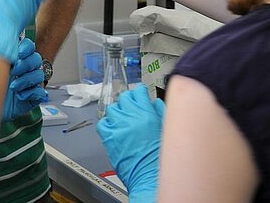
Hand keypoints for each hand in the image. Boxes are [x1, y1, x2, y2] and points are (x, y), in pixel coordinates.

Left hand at [0, 39, 47, 120]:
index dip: (24, 48)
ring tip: (15, 87)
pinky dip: (33, 94)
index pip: (25, 47)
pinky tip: (23, 97)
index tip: (15, 53)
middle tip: (13, 72)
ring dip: (28, 79)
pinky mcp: (31, 98)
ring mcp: (28, 83)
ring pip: (38, 73)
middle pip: (34, 58)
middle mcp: (21, 70)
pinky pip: (40, 92)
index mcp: (9, 61)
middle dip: (25, 64)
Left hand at [96, 85, 163, 202]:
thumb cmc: (160, 158)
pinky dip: (107, 124)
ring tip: (123, 121)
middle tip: (132, 108)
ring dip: (118, 112)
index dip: (140, 93)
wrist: (150, 177)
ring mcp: (118, 126)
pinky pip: (102, 123)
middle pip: (124, 97)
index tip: (140, 95)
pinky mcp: (109, 138)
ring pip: (112, 109)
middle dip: (128, 101)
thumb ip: (160, 112)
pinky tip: (113, 129)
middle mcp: (131, 117)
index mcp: (147, 113)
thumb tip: (154, 104)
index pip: (139, 91)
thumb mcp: (167, 129)